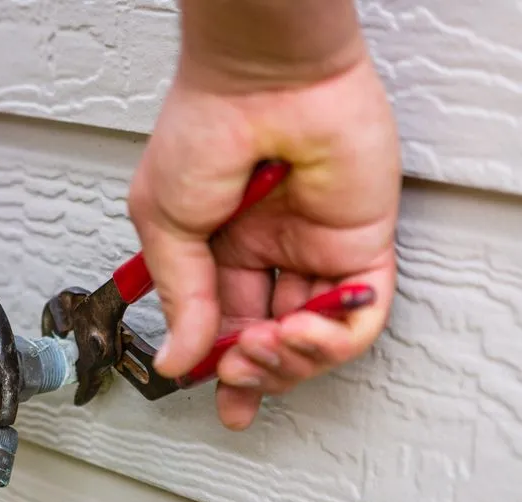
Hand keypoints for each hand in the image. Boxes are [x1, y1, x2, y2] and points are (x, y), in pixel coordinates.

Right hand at [127, 51, 400, 429]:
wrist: (263, 82)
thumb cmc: (204, 130)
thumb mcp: (164, 224)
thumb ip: (181, 298)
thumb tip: (176, 360)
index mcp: (218, 247)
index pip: (224, 324)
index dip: (221, 368)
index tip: (216, 395)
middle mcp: (269, 252)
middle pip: (272, 340)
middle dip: (254, 372)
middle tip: (236, 371)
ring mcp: (315, 250)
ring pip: (316, 338)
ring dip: (290, 361)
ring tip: (265, 347)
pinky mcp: (361, 244)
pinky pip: (361, 313)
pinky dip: (335, 338)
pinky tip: (303, 332)